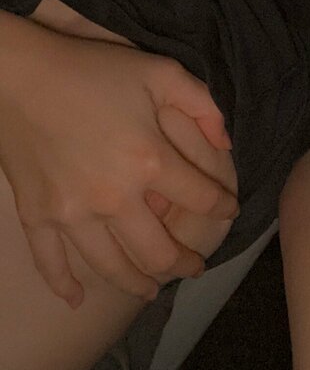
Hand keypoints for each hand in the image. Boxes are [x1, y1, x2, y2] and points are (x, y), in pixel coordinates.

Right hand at [0, 15, 237, 306]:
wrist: (19, 73)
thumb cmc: (91, 69)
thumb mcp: (159, 71)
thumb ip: (201, 103)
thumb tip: (226, 143)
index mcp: (149, 160)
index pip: (200, 198)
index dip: (222, 206)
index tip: (229, 209)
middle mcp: (114, 197)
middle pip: (159, 250)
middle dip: (185, 263)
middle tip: (195, 266)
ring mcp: (73, 213)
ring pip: (112, 268)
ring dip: (137, 284)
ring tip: (152, 289)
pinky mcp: (37, 215)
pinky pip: (51, 263)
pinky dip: (64, 286)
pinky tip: (77, 301)